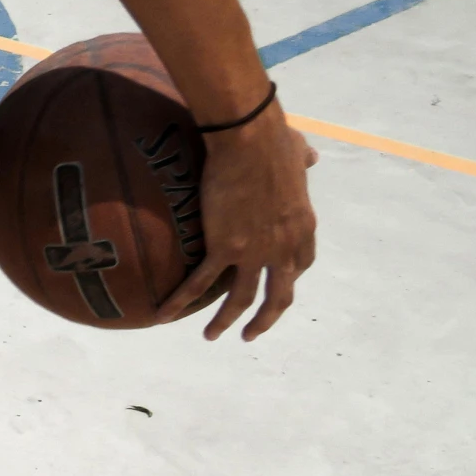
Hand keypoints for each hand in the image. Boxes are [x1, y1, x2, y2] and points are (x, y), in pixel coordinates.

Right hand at [158, 108, 318, 339]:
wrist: (249, 140)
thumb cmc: (272, 139)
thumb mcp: (296, 154)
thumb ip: (302, 161)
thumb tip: (309, 156)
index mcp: (302, 226)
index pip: (300, 264)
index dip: (287, 279)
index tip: (275, 284)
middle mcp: (283, 246)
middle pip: (279, 295)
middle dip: (266, 319)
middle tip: (251, 333)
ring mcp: (255, 251)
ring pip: (243, 298)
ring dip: (227, 322)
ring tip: (213, 336)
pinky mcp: (225, 248)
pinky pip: (202, 283)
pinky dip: (182, 300)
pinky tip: (167, 314)